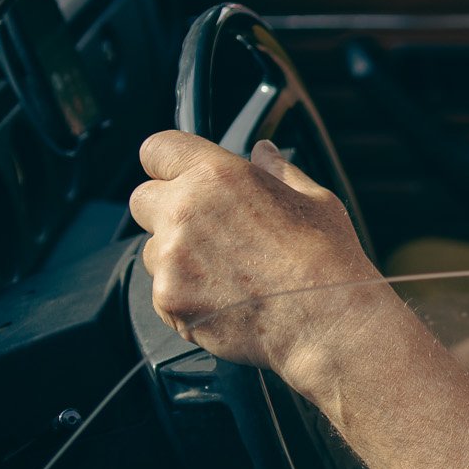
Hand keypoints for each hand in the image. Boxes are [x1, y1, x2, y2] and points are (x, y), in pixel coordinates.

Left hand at [129, 132, 387, 379]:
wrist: (326, 318)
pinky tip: (225, 299)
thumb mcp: (313, 199)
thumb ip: (278, 171)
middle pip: (143, 199)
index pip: (158, 149)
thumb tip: (263, 152)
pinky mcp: (168, 298)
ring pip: (152, 250)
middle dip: (167, 211)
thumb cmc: (326, 258)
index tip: (179, 176)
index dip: (169, 163)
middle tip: (208, 231)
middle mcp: (185, 210)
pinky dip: (185, 296)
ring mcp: (171, 257)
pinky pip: (162, 291)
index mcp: (218, 175)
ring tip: (226, 274)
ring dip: (176, 258)